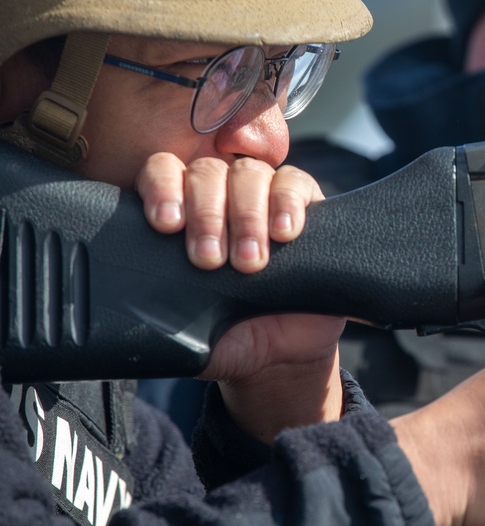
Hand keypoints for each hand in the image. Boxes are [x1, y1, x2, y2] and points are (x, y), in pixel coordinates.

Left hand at [136, 152, 343, 441]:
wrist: (285, 352)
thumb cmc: (231, 335)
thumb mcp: (191, 332)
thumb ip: (166, 317)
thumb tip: (140, 313)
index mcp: (184, 214)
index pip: (163, 173)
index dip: (163, 189)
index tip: (166, 225)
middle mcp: (222, 195)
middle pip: (207, 173)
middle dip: (207, 216)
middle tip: (210, 261)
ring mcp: (263, 194)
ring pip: (248, 175)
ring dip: (246, 216)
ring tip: (250, 261)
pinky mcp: (304, 201)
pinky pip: (294, 183)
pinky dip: (287, 203)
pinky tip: (284, 233)